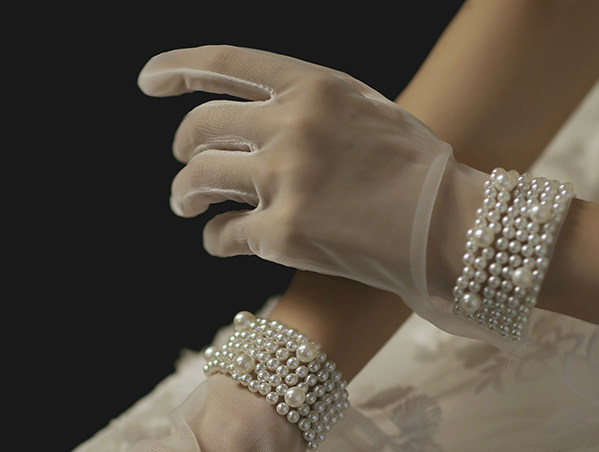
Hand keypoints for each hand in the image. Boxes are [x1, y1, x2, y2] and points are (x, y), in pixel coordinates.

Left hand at [138, 45, 486, 330]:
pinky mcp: (284, 234)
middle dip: (184, 149)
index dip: (177, 68)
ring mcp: (285, 179)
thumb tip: (256, 119)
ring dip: (184, 194)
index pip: (225, 61)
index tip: (148, 81)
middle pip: (202, 128)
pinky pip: (222, 235)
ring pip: (199, 179)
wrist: (449, 226)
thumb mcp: (365, 111)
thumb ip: (310, 106)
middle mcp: (291, 125)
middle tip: (186, 173)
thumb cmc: (414, 172)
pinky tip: (220, 242)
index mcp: (312, 85)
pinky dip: (214, 240)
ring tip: (185, 204)